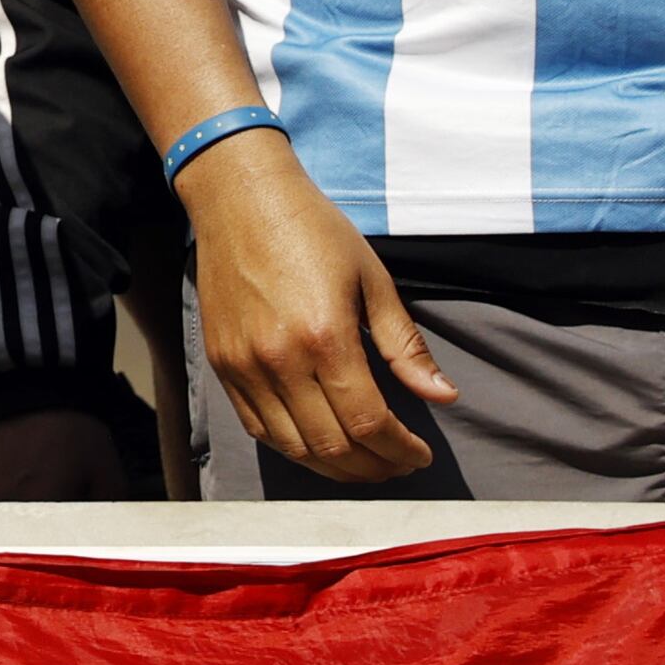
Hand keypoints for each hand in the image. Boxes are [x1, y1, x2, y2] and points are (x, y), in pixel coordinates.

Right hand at [183, 128, 456, 480]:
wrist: (238, 196)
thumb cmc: (312, 230)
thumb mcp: (372, 280)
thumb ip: (405, 345)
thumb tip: (443, 396)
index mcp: (325, 337)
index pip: (370, 423)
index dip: (402, 451)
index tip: (421, 454)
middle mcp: (280, 359)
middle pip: (333, 446)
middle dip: (376, 467)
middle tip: (400, 464)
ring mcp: (244, 364)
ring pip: (293, 447)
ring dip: (336, 468)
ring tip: (365, 463)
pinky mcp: (221, 362)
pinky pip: (258, 427)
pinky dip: (293, 448)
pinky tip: (319, 444)